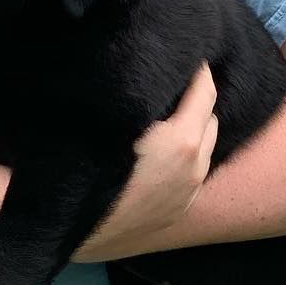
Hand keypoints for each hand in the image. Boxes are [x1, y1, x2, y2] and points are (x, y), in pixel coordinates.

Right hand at [75, 63, 219, 260]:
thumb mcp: (108, 123)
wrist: (74, 230)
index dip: (197, 68)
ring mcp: (190, 191)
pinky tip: (167, 147)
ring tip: (172, 112)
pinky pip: (196, 169)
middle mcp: (194, 165)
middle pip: (210, 115)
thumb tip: (137, 71)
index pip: (204, 90)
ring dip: (196, 125)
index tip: (186, 54)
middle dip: (198, 96)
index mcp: (180, 140)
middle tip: (176, 80)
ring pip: (206, 144)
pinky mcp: (180, 209)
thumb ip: (133, 96)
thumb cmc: (87, 168)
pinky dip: (190, 152)